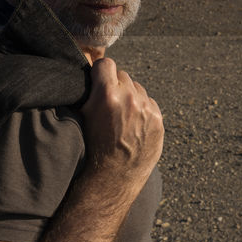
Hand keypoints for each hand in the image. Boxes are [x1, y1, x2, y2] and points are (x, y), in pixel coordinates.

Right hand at [80, 58, 163, 183]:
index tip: (98, 82)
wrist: (113, 177)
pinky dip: (142, 110)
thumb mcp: (83, 115)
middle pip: (123, 76)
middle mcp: (129, 98)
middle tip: (109, 103)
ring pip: (137, 89)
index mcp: (107, 94)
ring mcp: (147, 109)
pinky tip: (133, 125)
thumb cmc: (93, 146)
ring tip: (121, 117)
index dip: (100, 73)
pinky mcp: (159, 120)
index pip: (106, 64)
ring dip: (130, 97)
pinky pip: (150, 103)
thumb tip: (91, 73)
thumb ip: (89, 91)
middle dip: (115, 86)